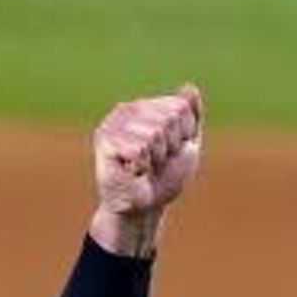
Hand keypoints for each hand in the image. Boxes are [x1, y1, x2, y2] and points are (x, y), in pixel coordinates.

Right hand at [90, 84, 203, 255]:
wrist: (144, 208)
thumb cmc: (164, 178)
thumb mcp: (186, 144)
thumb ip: (191, 116)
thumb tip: (190, 87)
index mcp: (146, 106)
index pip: (180, 107)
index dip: (184, 135)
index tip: (171, 151)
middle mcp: (127, 110)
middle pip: (169, 118)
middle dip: (170, 147)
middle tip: (156, 162)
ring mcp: (113, 124)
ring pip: (154, 133)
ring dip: (156, 159)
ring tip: (144, 168)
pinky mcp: (104, 143)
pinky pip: (139, 148)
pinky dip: (142, 167)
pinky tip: (132, 172)